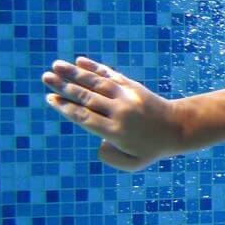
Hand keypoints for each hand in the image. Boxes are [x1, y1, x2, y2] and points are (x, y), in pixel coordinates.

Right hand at [42, 57, 183, 171]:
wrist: (180, 128)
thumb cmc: (152, 148)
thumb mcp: (133, 163)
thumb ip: (111, 158)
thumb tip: (99, 141)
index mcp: (116, 131)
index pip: (85, 117)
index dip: (66, 107)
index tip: (50, 99)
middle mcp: (120, 111)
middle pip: (87, 97)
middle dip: (64, 87)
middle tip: (45, 77)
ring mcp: (128, 96)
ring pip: (97, 82)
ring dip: (75, 73)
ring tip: (55, 65)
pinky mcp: (133, 86)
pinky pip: (111, 75)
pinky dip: (95, 68)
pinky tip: (79, 61)